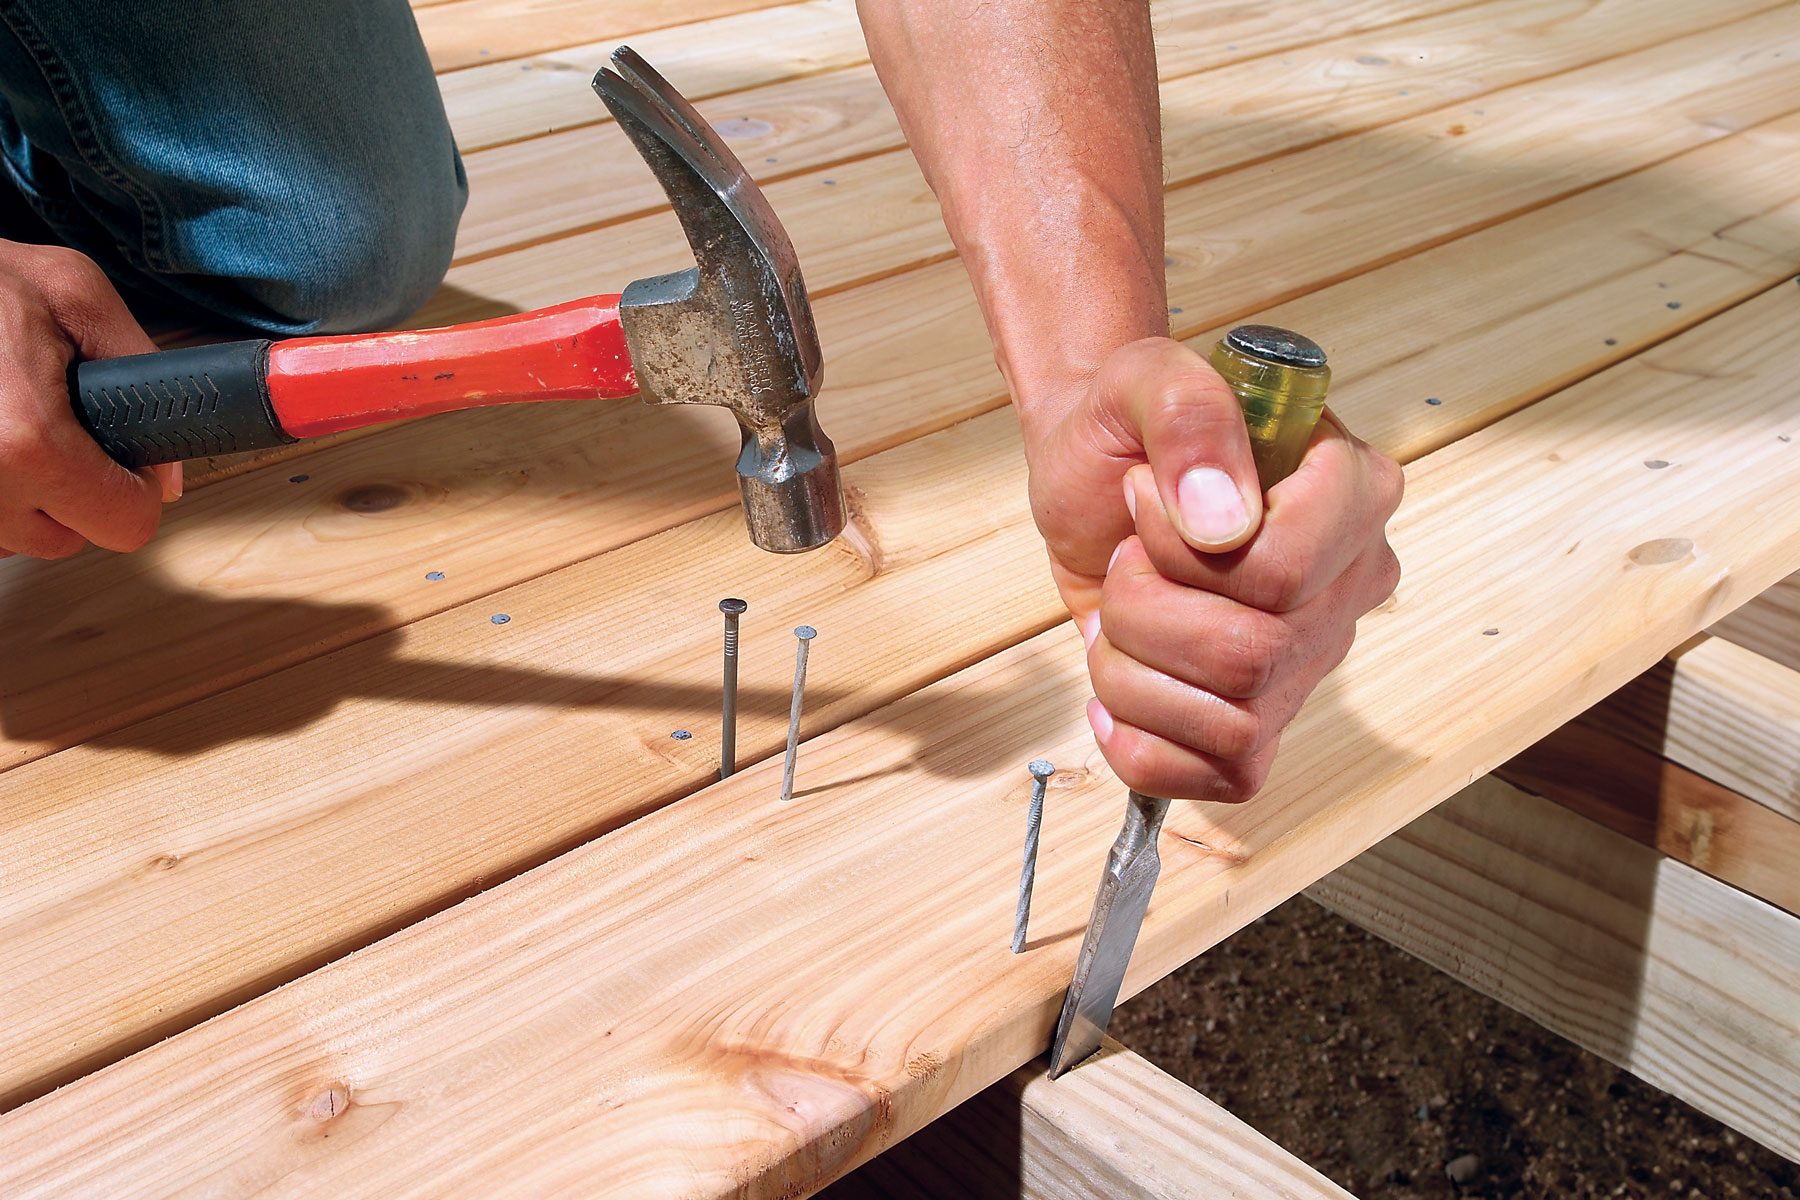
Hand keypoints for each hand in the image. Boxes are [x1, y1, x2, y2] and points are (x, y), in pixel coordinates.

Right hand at [0, 240, 179, 558]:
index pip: (125, 525)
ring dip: (24, 492)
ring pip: (15, 536)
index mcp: (28, 439)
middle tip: (57, 427)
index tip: (126, 458)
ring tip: (10, 421)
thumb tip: (167, 467)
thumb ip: (139, 371)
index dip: (137, 490)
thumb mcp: (75, 295)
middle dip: (77, 492)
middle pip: (67, 538)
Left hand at [1020, 337, 1402, 800]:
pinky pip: (1222, 781)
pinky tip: (1116, 691)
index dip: (1179, 552)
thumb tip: (1222, 521)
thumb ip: (1189, 416)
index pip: (1280, 572)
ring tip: (1121, 612)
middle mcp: (1349, 582)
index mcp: (1353, 490)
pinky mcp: (1263, 716)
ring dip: (1133, 672)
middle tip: (1124, 561)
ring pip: (1231, 723)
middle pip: (1249, 656)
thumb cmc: (1127, 425)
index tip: (1140, 498)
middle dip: (1144, 612)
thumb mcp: (1144, 379)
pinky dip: (1142, 745)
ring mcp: (1310, 657)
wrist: (1090, 474)